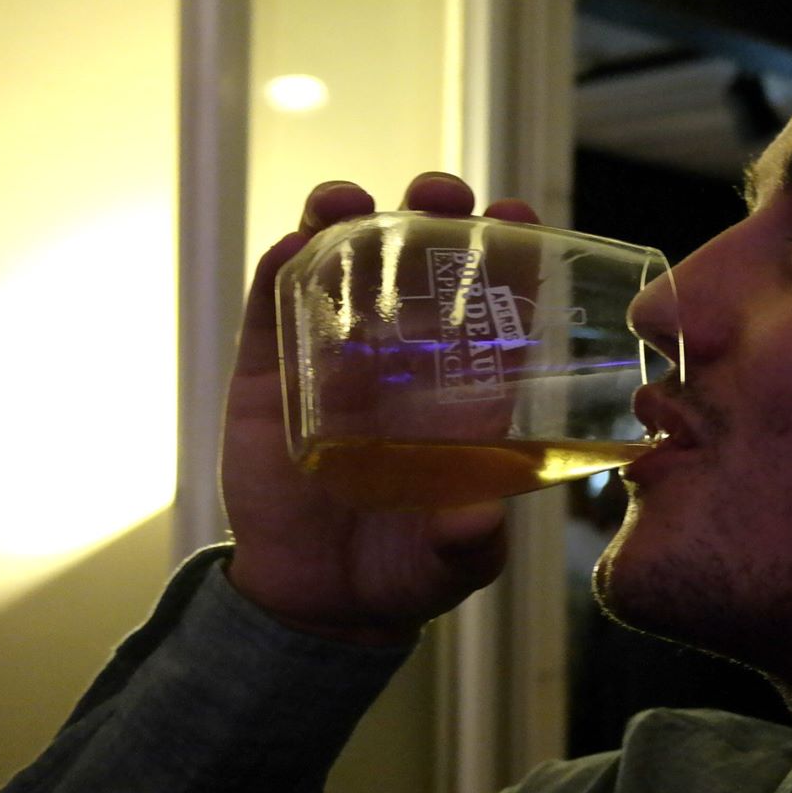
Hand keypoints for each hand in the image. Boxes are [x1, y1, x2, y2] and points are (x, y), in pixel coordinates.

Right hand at [222, 172, 541, 643]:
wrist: (323, 600)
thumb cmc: (411, 568)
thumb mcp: (456, 560)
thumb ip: (469, 539)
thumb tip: (477, 522)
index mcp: (467, 388)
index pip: (497, 303)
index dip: (511, 251)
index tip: (520, 210)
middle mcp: (405, 359)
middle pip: (422, 263)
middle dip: (433, 213)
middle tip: (440, 192)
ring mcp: (334, 359)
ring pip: (342, 268)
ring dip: (347, 220)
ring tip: (351, 199)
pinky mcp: (271, 376)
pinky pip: (271, 309)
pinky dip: (278, 270)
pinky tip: (289, 245)